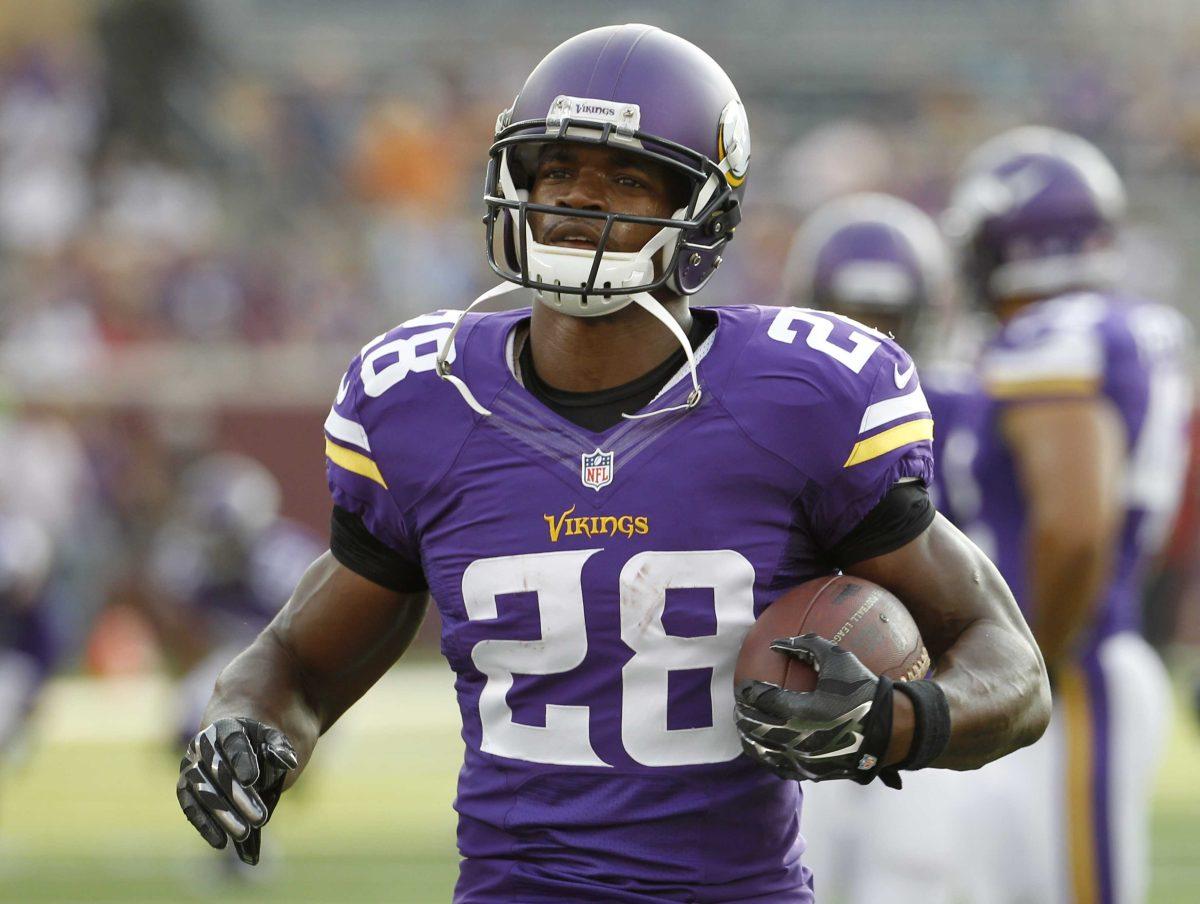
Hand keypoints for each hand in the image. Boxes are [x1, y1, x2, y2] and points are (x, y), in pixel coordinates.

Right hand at [176, 717, 297, 864]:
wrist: (236, 744)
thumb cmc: (259, 743)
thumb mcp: (274, 740)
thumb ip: (280, 747)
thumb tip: (289, 761)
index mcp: (226, 726)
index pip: (233, 741)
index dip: (241, 760)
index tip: (253, 779)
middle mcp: (202, 744)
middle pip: (217, 770)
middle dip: (238, 796)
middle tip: (260, 818)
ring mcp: (190, 765)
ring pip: (201, 791)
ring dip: (221, 814)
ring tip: (244, 833)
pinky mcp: (185, 787)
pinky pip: (190, 806)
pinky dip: (204, 824)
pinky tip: (220, 841)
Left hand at [735, 634, 898, 786]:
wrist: (890, 730)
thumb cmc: (863, 690)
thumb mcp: (837, 659)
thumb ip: (806, 646)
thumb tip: (777, 643)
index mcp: (802, 712)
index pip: (762, 701)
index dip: (748, 692)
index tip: (744, 685)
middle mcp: (798, 740)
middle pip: (756, 728)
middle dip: (743, 715)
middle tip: (740, 705)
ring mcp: (804, 760)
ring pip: (763, 752)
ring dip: (749, 737)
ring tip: (745, 726)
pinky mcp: (812, 773)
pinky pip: (779, 768)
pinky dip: (766, 756)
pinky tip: (763, 747)